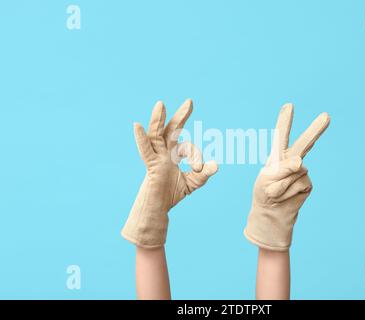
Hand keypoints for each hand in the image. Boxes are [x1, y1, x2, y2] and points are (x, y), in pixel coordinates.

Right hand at [121, 99, 217, 247]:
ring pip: (156, 135)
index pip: (188, 147)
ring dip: (158, 120)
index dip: (196, 156)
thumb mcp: (192, 183)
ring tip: (161, 104)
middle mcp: (164, 152)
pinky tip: (137, 126)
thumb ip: (204, 174)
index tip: (200, 168)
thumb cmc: (172, 194)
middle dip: (180, 116)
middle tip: (190, 102)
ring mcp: (156, 158)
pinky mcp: (150, 166)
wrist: (158, 209)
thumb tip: (216, 165)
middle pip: (171, 130)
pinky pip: (145, 151)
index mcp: (173, 154)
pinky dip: (141, 139)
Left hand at [244, 103, 329, 250]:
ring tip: (276, 193)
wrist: (273, 214)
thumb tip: (301, 162)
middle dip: (315, 130)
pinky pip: (299, 183)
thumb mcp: (266, 182)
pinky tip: (286, 197)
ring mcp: (301, 171)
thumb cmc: (265, 194)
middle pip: (304, 143)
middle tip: (327, 115)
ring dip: (282, 185)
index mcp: (277, 156)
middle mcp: (291, 160)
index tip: (289, 105)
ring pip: (294, 172)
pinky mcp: (308, 182)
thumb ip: (281, 170)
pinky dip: (288, 192)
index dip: (285, 121)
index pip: (281, 136)